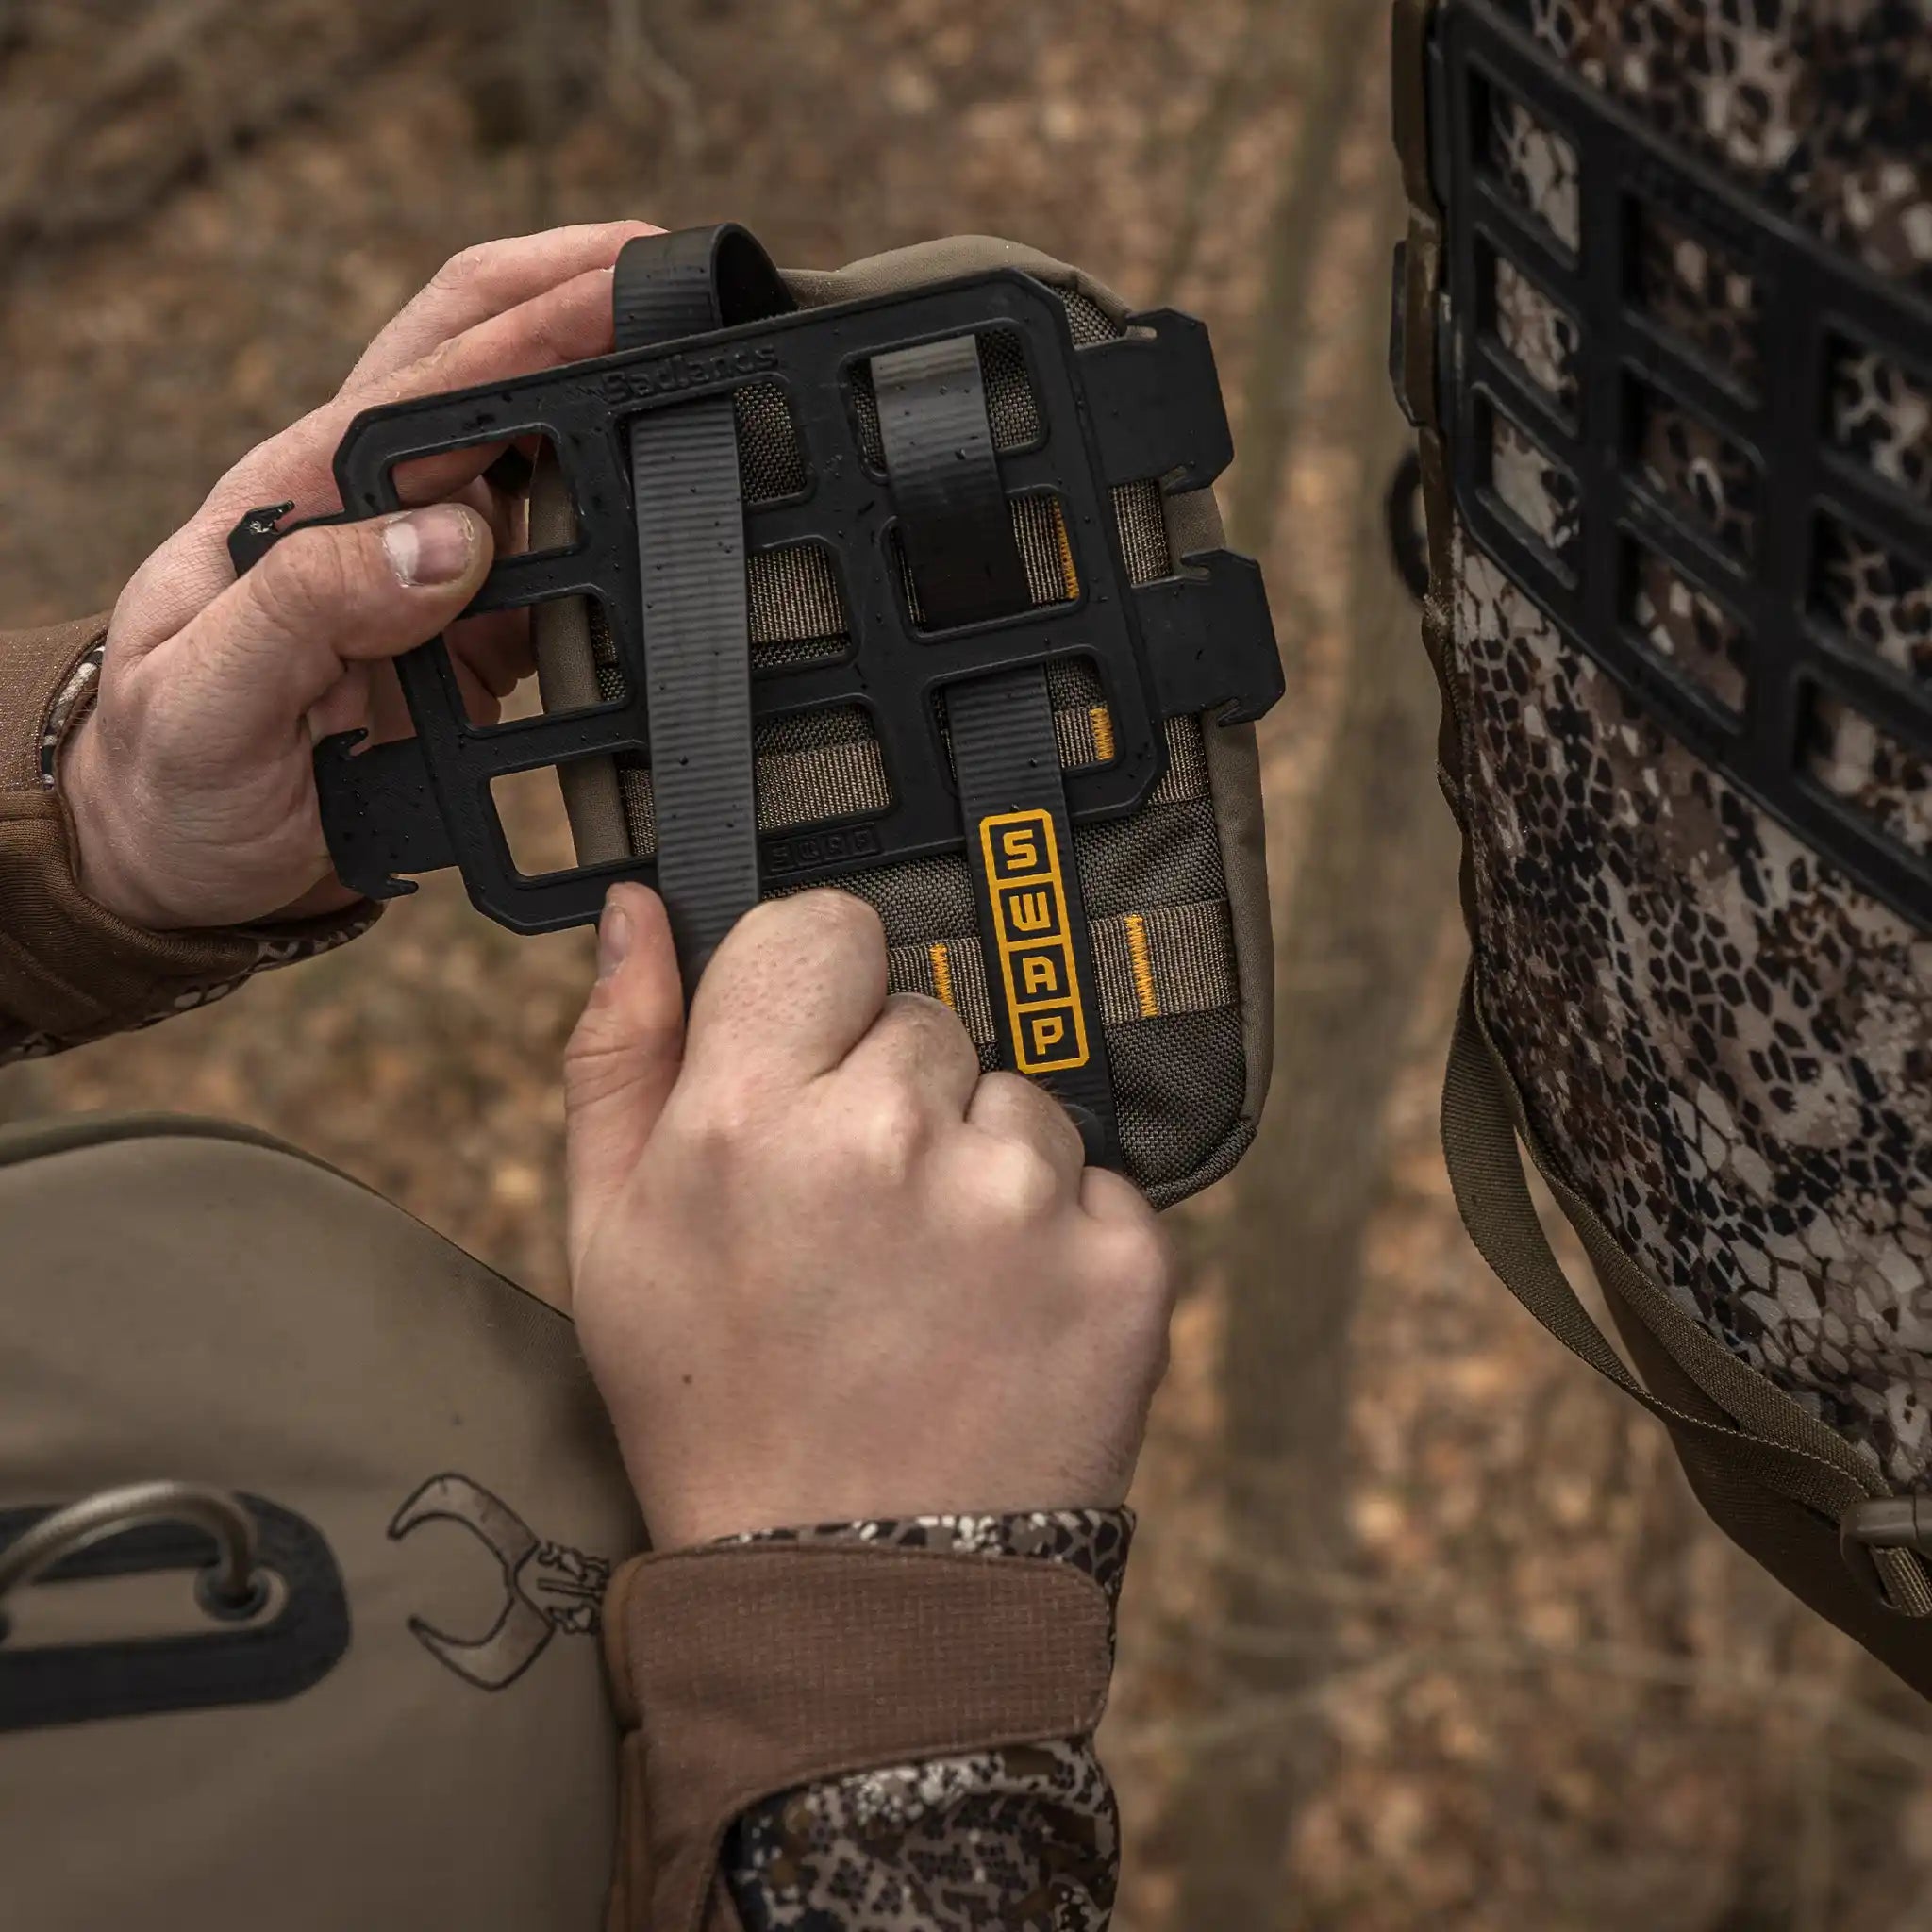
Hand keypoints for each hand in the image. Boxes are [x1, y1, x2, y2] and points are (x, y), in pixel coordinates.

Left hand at [62, 220, 660, 930]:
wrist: (179, 866)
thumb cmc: (171, 777)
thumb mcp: (205, 696)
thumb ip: (308, 605)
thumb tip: (451, 538)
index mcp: (305, 489)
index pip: (434, 374)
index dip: (537, 319)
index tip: (634, 287)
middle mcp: (377, 509)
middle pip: (490, 364)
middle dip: (583, 299)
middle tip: (694, 282)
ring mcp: (431, 571)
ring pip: (541, 457)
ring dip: (617, 406)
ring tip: (716, 378)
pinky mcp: (473, 640)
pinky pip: (567, 574)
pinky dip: (628, 539)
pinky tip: (683, 529)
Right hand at [562, 884, 1175, 1546]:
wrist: (854, 1597)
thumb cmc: (717, 1405)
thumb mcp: (611, 1236)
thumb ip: (620, 1052)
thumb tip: (642, 905)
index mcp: (752, 1114)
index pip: (825, 929)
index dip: (819, 993)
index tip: (813, 1066)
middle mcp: (892, 1134)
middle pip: (927, 1021)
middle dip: (897, 1099)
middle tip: (858, 1229)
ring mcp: (1020, 1200)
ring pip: (1019, 1102)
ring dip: (984, 1171)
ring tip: (930, 1293)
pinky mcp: (1123, 1263)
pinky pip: (1100, 1185)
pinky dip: (1062, 1241)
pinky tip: (1002, 1326)